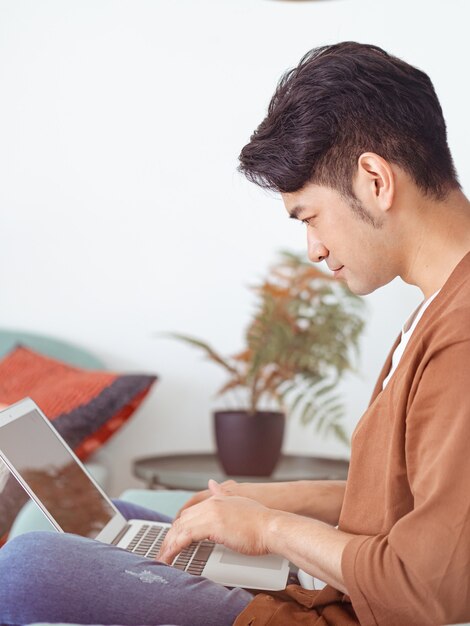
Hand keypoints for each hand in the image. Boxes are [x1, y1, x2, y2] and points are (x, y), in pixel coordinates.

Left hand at [157, 479, 272, 563]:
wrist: (272, 527)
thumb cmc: (262, 522)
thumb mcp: (239, 503)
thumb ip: (223, 495)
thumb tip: (212, 484)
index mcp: (217, 499)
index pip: (191, 512)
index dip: (180, 526)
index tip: (174, 539)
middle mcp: (211, 503)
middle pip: (182, 520)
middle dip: (171, 536)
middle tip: (164, 550)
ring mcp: (210, 513)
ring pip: (180, 528)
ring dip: (169, 544)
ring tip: (163, 558)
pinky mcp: (211, 525)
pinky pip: (185, 537)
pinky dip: (174, 547)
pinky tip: (170, 556)